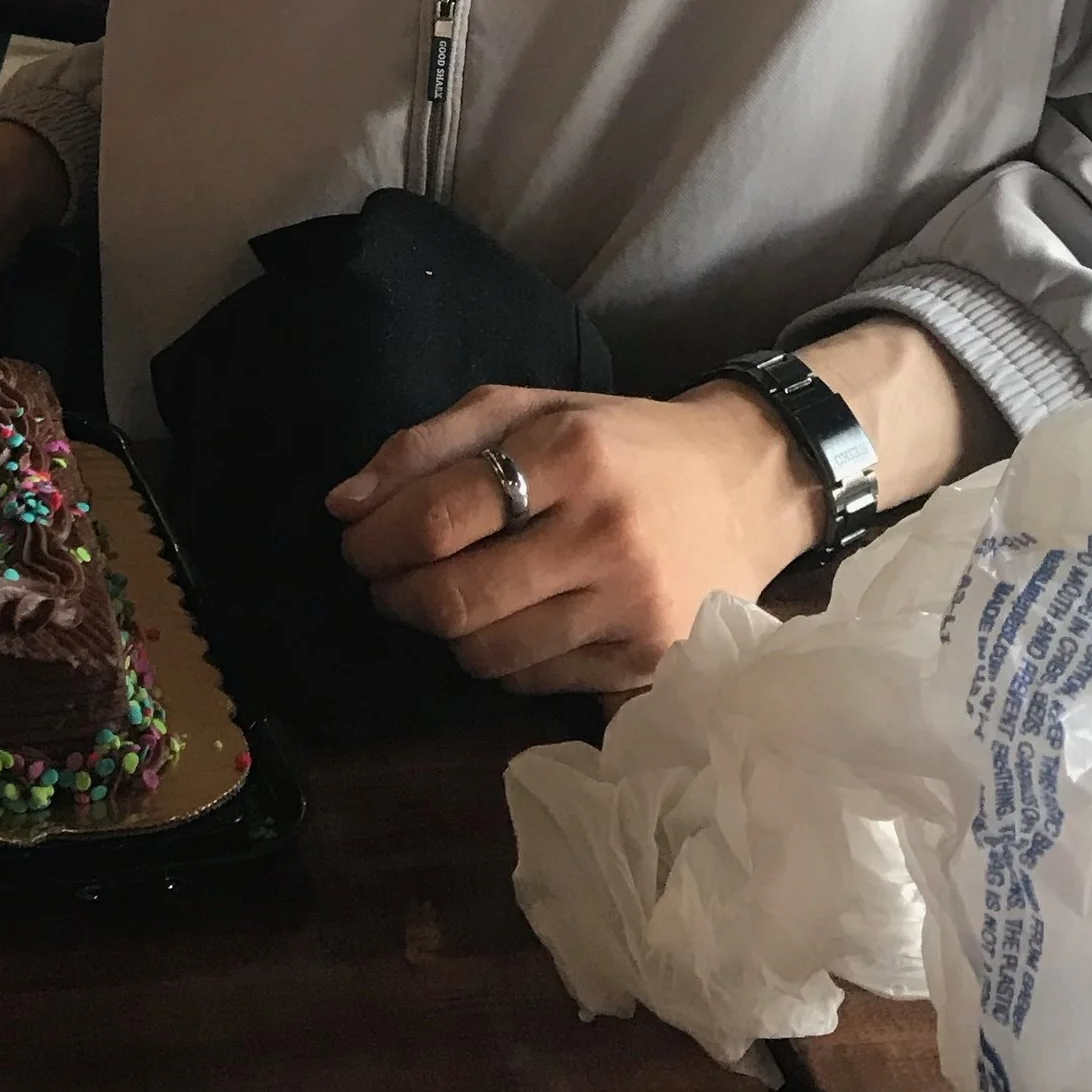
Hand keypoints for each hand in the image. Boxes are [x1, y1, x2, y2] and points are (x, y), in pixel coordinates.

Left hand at [327, 380, 825, 699]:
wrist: (746, 485)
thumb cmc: (620, 441)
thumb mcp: (530, 407)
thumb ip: (430, 445)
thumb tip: (344, 504)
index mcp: (571, 453)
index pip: (438, 517)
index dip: (376, 539)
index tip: (357, 541)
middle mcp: (604, 534)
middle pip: (454, 599)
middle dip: (396, 594)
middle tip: (387, 580)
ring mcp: (632, 609)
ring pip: (487, 654)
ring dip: (446, 632)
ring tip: (449, 597)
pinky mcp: (649, 664)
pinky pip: (534, 684)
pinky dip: (502, 659)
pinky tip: (513, 621)